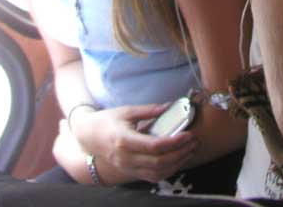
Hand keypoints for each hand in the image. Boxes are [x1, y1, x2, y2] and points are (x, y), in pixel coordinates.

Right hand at [70, 103, 198, 182]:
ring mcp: (127, 168)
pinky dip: (168, 171)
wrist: (88, 136)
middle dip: (180, 154)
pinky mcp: (130, 172)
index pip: (154, 146)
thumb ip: (148, 110)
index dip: (174, 142)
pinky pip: (152, 177)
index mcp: (124, 140)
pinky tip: (178, 161)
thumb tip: (169, 106)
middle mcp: (126, 158)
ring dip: (177, 164)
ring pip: (157, 173)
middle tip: (193, 143)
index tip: (188, 134)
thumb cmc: (107, 121)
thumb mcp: (126, 111)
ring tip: (190, 152)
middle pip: (159, 162)